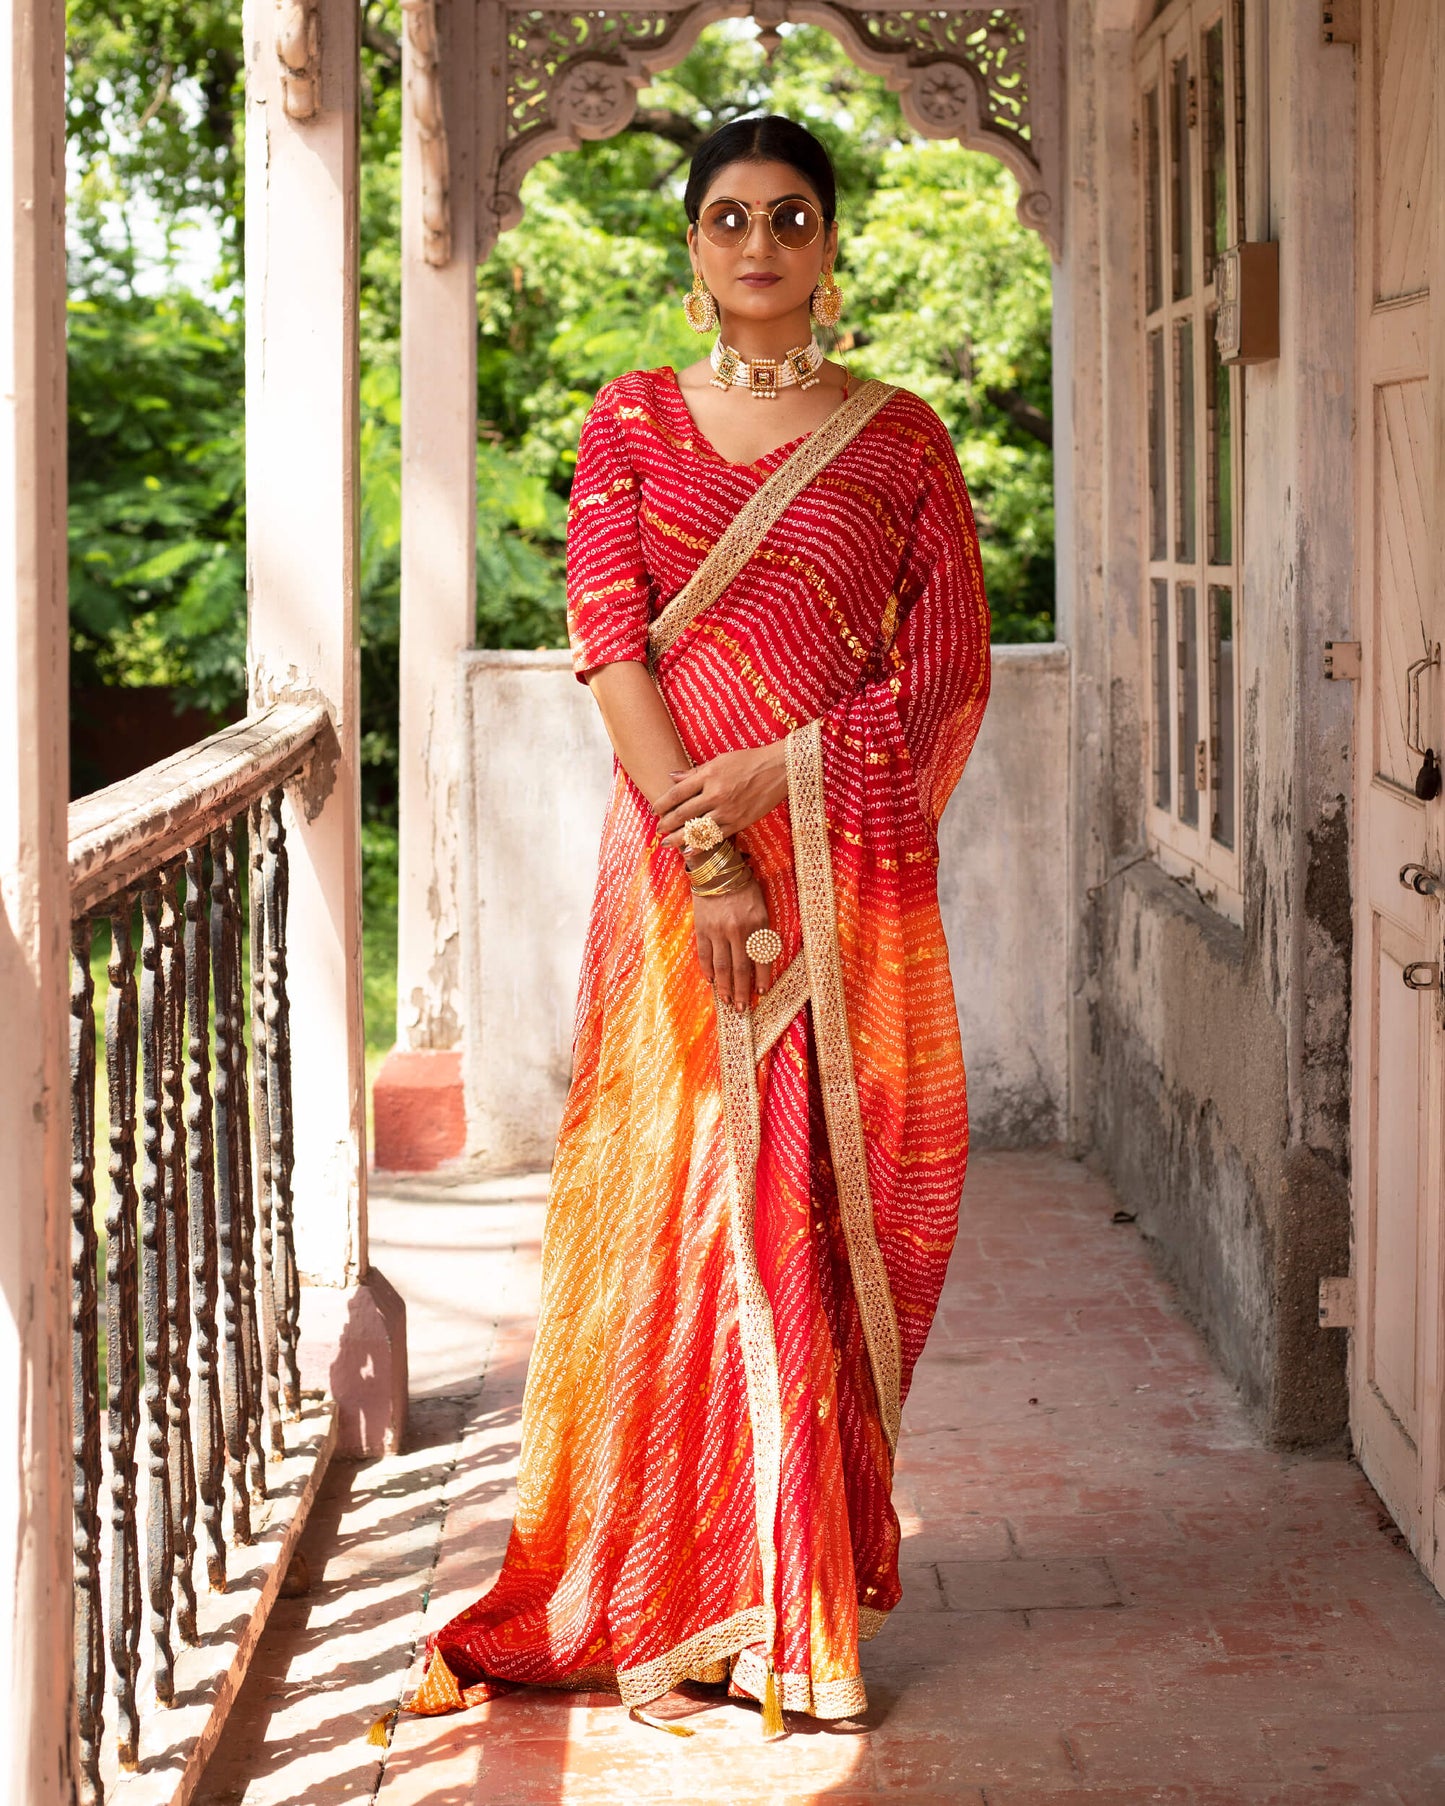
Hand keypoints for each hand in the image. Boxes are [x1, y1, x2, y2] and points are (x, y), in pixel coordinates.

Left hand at [656, 743, 788, 849]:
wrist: (779, 770)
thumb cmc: (748, 761)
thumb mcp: (720, 760)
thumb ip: (695, 771)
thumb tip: (672, 777)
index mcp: (709, 776)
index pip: (677, 793)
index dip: (662, 804)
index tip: (654, 810)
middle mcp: (716, 794)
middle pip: (683, 813)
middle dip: (667, 823)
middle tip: (658, 829)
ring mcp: (727, 811)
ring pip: (696, 829)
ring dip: (678, 838)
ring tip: (667, 844)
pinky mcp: (739, 822)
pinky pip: (715, 837)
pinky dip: (700, 846)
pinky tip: (688, 851)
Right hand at [692, 878, 773, 1010]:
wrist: (717, 869)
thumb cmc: (743, 887)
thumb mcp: (761, 907)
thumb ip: (761, 931)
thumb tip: (760, 958)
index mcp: (757, 924)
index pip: (761, 958)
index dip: (762, 978)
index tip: (761, 993)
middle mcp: (738, 930)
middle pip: (741, 968)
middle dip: (742, 991)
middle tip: (742, 1009)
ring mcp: (718, 931)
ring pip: (722, 966)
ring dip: (725, 987)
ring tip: (727, 1001)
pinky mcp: (702, 929)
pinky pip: (704, 955)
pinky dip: (708, 970)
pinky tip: (712, 981)